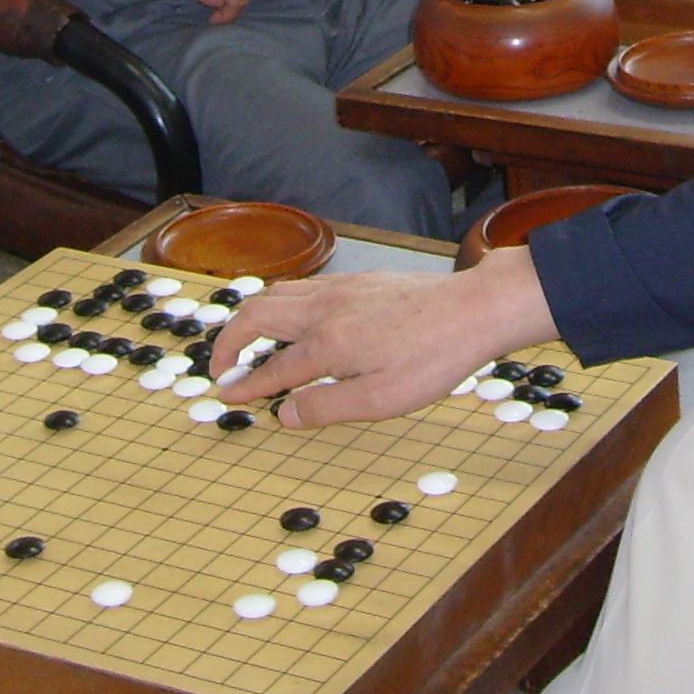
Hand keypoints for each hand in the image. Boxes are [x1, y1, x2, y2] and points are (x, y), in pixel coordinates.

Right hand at [211, 250, 555, 429]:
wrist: (472, 309)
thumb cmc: (432, 358)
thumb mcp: (381, 400)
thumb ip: (327, 407)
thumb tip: (285, 414)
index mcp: (326, 342)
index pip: (272, 369)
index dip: (246, 386)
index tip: (226, 396)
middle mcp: (325, 308)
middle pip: (257, 315)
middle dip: (230, 341)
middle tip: (221, 367)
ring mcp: (341, 288)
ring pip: (278, 292)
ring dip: (253, 316)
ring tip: (248, 339)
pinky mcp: (360, 280)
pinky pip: (304, 285)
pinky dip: (282, 301)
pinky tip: (296, 316)